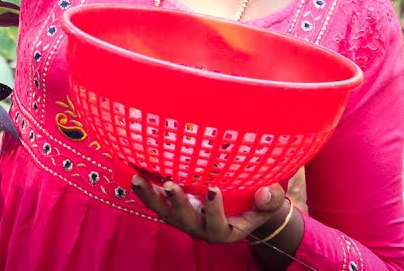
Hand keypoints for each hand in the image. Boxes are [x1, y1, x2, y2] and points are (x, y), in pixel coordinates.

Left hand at [130, 177, 288, 244]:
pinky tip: (134, 171)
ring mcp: (183, 219)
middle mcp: (200, 229)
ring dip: (151, 196)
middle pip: (185, 220)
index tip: (213, 189)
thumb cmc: (256, 205)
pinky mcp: (172, 208)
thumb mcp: (269, 205)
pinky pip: (156, 200)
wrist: (241, 210)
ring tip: (138, 179)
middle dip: (177, 203)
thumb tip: (265, 193)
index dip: (214, 209)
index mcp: (224, 231)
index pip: (217, 224)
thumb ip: (270, 200)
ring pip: (164, 212)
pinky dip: (145, 188)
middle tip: (171, 185)